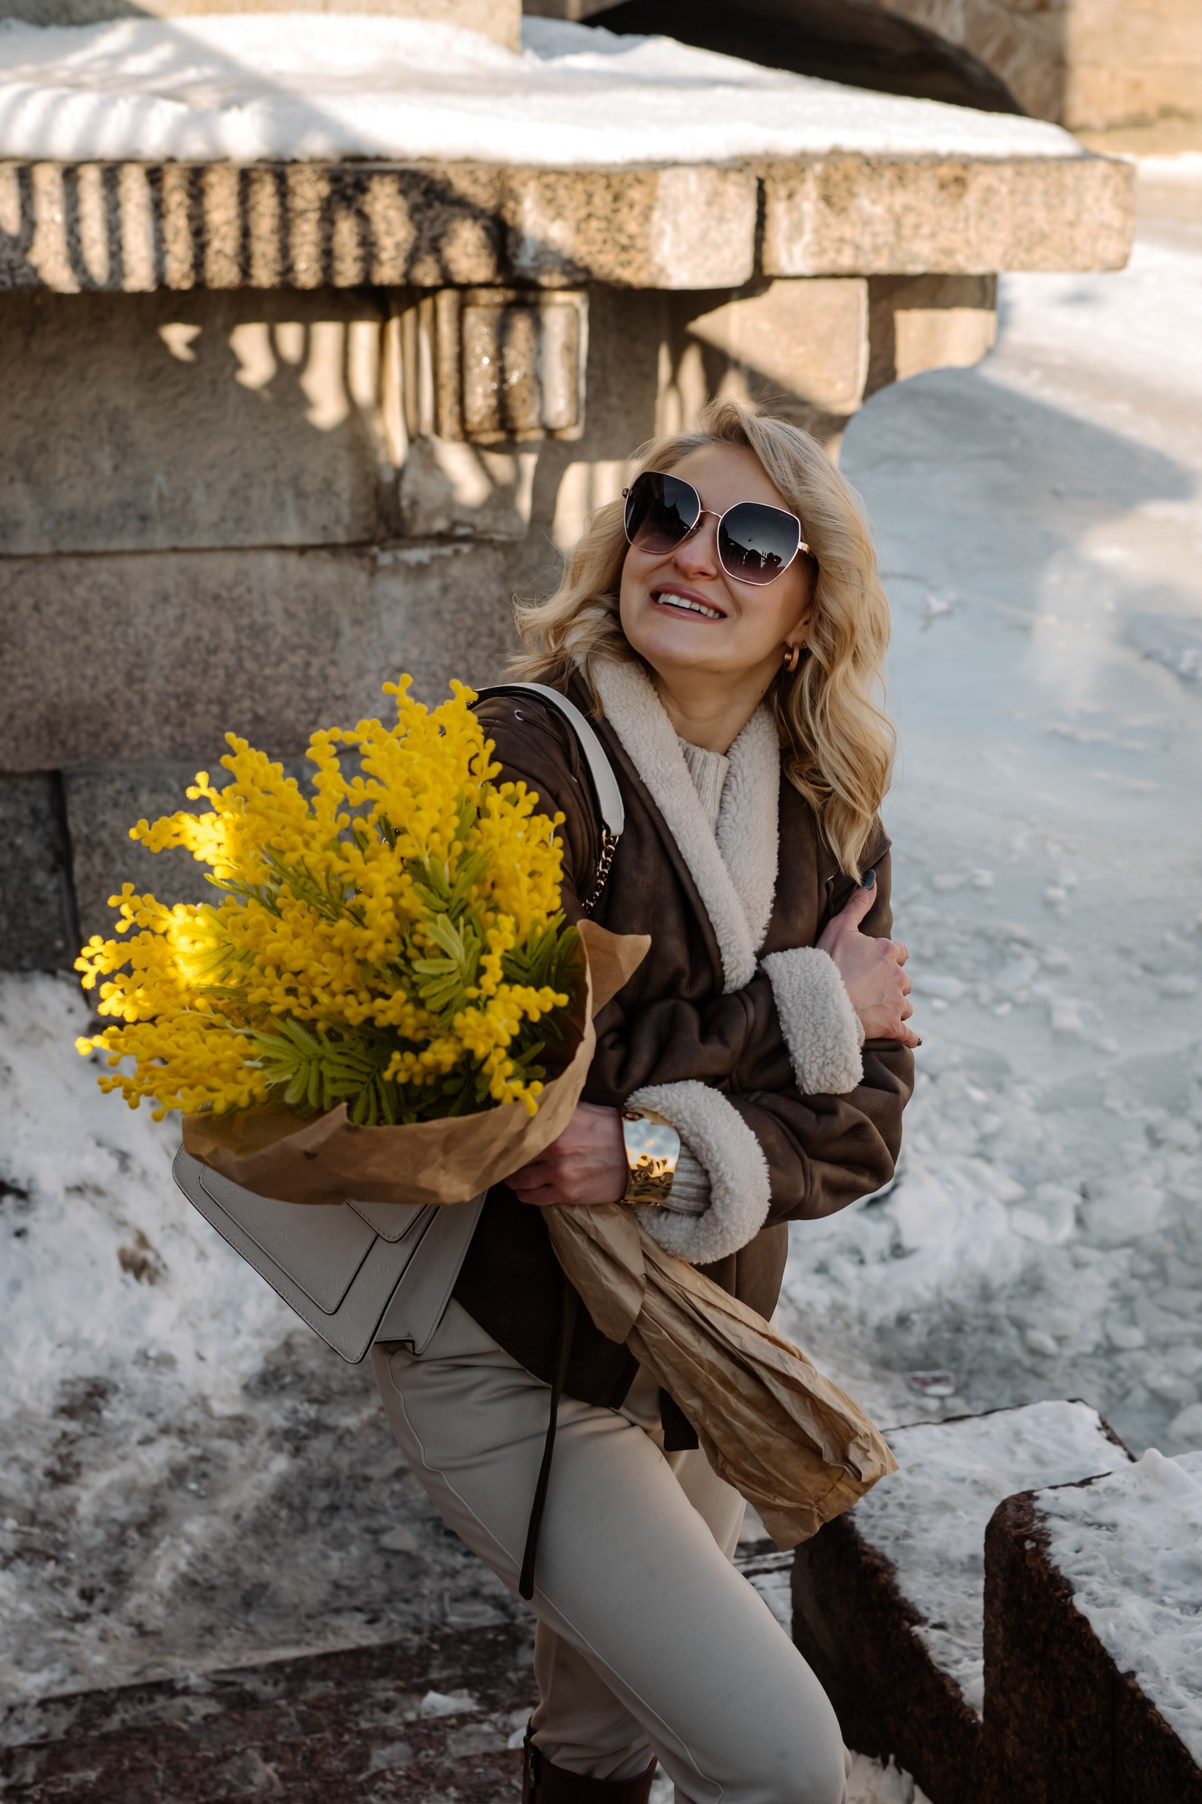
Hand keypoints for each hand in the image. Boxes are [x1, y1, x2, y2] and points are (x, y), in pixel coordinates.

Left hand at [506, 1102, 628, 1207]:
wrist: (640, 1153)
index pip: (515, 1132)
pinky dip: (526, 1194)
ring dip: (512, 1179)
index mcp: (555, 1124)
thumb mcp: (580, 1110)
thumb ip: (553, 1111)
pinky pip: (534, 1198)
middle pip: (513, 1157)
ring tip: (512, 1176)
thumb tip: (529, 1107)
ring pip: (519, 1181)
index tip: (494, 1139)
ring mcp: (559, 1173)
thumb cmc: (610, 1127)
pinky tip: (525, 1189)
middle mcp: (553, 1149)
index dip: (502, 1137)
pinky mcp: (567, 1193)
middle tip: (500, 1159)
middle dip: (505, 1159)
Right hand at [816, 879, 918, 1047]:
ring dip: (895, 1008)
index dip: (886, 959)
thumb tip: (871, 879)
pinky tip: (910, 1039)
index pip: (899, 953)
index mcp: (889, 952)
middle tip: (866, 989)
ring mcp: (897, 1003)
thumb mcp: (840, 927)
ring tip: (873, 1011)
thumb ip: (858, 904)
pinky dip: (908, 1036)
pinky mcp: (893, 1026)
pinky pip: (908, 1034)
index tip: (870, 965)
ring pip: (905, 1005)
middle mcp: (899, 976)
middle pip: (903, 980)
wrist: (820, 1002)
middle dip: (890, 984)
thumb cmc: (827, 963)